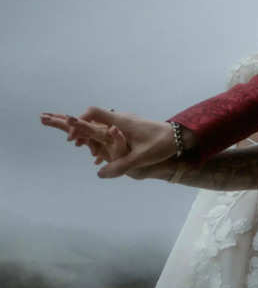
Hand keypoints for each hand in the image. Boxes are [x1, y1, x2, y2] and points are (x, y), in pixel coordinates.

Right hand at [41, 107, 178, 177]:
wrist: (180, 137)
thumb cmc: (162, 144)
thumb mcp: (142, 157)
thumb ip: (121, 165)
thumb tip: (100, 174)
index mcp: (121, 121)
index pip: (93, 113)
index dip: (79, 123)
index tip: (73, 139)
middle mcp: (120, 119)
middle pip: (91, 117)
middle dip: (71, 121)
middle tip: (46, 119)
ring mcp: (124, 123)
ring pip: (99, 125)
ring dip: (85, 132)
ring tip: (72, 142)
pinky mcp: (128, 129)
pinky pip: (107, 131)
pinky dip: (97, 138)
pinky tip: (93, 153)